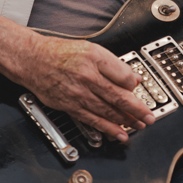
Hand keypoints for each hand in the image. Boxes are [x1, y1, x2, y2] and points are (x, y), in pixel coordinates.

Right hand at [0, 4, 154, 142]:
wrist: (33, 59)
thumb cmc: (61, 52)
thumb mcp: (90, 49)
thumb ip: (112, 64)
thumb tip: (131, 78)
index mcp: (94, 58)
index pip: (122, 76)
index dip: (136, 87)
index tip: (144, 92)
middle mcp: (87, 76)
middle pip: (117, 97)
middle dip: (136, 110)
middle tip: (149, 117)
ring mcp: (78, 93)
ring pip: (106, 111)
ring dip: (125, 122)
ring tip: (138, 127)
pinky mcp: (70, 105)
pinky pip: (92, 119)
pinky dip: (107, 128)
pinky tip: (117, 133)